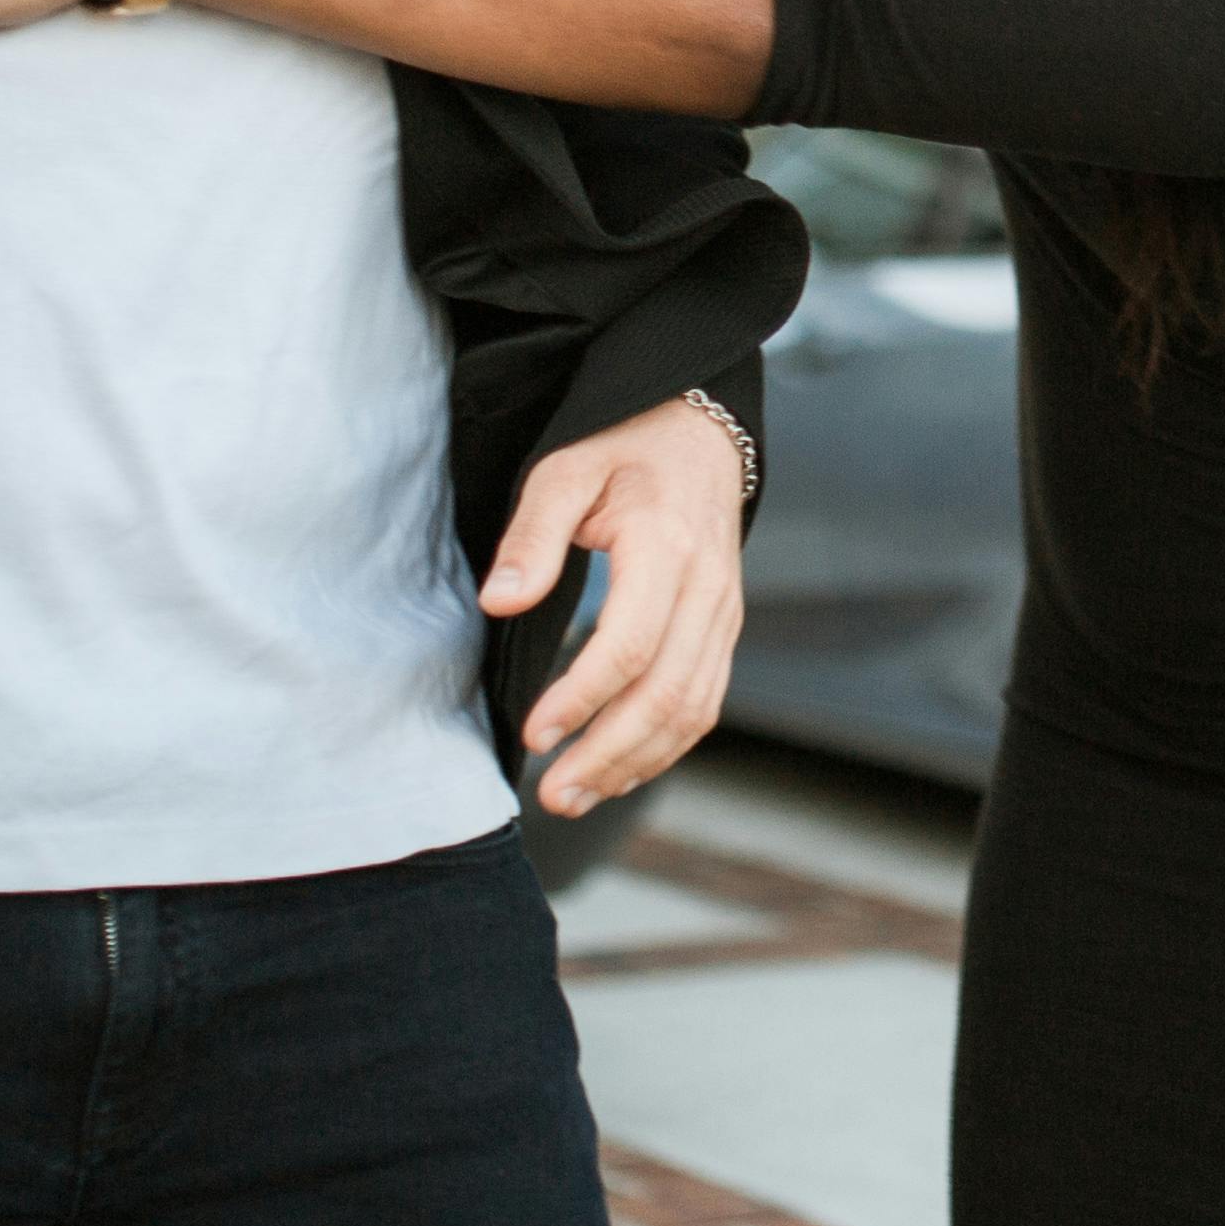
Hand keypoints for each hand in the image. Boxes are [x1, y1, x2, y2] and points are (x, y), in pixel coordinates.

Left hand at [483, 394, 746, 815]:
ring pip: (692, 709)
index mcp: (668, 546)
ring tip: (576, 794)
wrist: (699, 431)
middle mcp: (708, 588)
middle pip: (667, 693)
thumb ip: (531, 538)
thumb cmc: (623, 447)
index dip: (583, 697)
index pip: (632, 644)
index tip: (533, 732)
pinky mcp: (724, 630)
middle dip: (608, 753)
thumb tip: (500, 601)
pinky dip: (665, 746)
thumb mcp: (563, 471)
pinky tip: (619, 768)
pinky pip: (705, 702)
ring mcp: (724, 613)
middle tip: (552, 792)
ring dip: (636, 763)